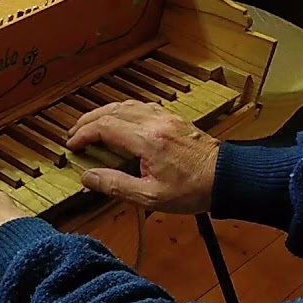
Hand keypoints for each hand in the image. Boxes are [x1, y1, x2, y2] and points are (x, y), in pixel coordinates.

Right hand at [66, 100, 218, 213]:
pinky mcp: (174, 120)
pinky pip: (142, 106)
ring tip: (91, 125)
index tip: (72, 145)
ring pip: (126, 105)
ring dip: (104, 113)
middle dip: (88, 121)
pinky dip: (123, 111)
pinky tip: (120, 120)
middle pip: (112, 111)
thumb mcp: (150, 197)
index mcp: (147, 140)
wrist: (229, 178)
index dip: (83, 134)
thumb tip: (88, 177)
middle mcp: (155, 122)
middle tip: (74, 133)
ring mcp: (166, 118)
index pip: (104, 127)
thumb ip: (116, 185)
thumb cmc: (193, 190)